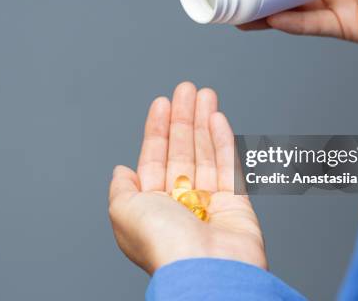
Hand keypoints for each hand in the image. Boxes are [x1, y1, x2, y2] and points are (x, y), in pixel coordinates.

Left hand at [108, 82, 265, 273]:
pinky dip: (223, 140)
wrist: (206, 269)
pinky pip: (229, 165)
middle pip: (182, 150)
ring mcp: (209, 202)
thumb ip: (122, 188)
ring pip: (205, 153)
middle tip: (186, 89)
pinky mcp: (236, 203)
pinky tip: (216, 118)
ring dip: (203, 121)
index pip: (154, 157)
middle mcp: (180, 203)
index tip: (162, 102)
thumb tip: (121, 170)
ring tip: (204, 94)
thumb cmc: (163, 243)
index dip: (157, 129)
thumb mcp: (124, 211)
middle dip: (183, 118)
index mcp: (152, 206)